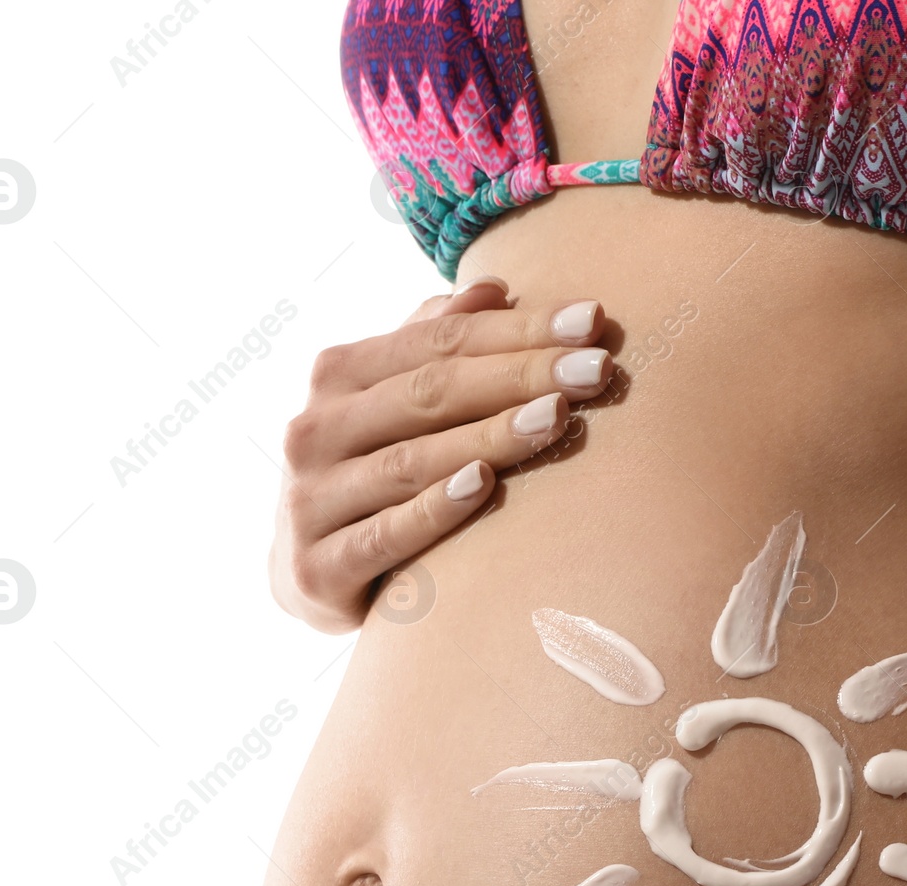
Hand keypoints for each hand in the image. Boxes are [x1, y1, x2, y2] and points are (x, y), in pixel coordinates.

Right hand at [270, 277, 613, 632]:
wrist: (310, 575)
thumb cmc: (370, 474)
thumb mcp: (393, 403)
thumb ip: (431, 346)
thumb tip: (492, 289)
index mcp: (337, 376)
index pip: (438, 340)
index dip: (517, 328)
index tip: (593, 321)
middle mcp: (315, 430)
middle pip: (428, 393)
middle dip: (519, 375)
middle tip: (596, 370)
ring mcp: (311, 501)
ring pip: (411, 460)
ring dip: (489, 437)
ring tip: (557, 418)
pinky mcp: (319, 568)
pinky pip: (385, 534)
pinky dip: (434, 509)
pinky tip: (484, 486)